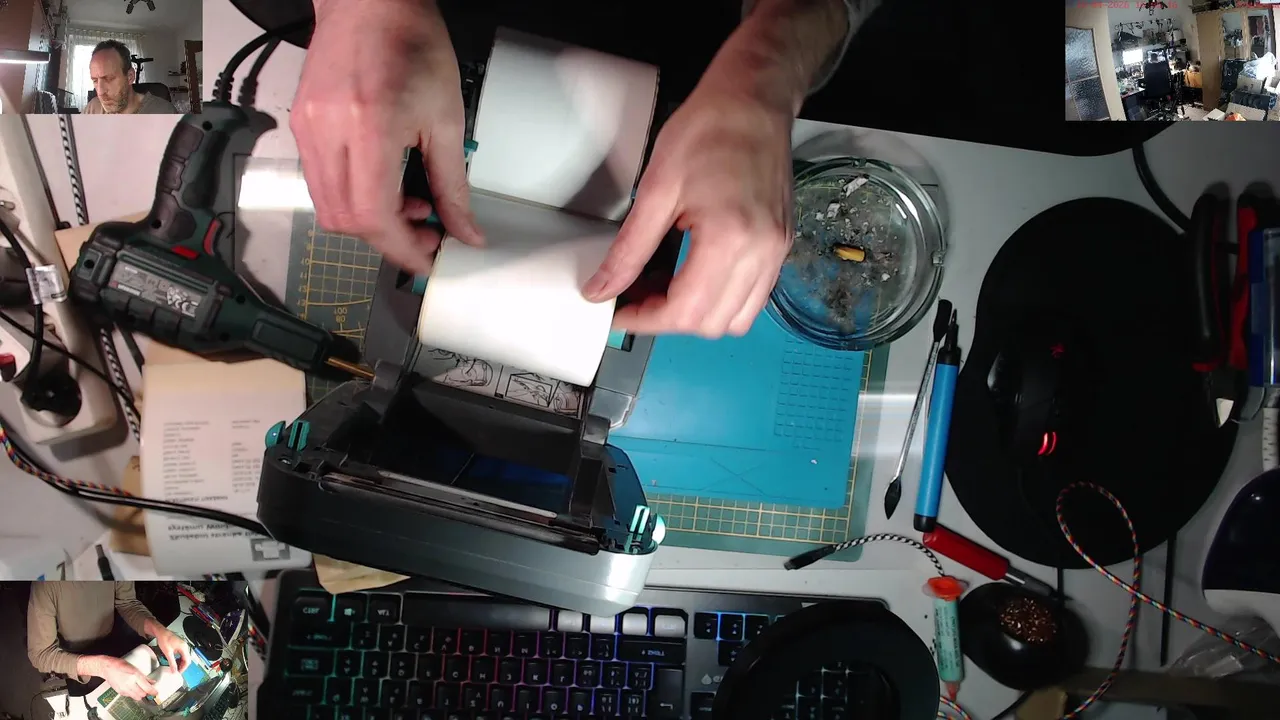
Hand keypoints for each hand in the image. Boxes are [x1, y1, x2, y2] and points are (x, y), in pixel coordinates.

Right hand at [97, 656, 158, 701]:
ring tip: (141, 689)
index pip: (147, 688)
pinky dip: (133, 694)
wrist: (107, 667)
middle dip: (147, 693)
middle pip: (142, 694)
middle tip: (148, 689)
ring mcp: (124, 689)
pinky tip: (133, 689)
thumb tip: (152, 682)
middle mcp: (129, 684)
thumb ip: (144, 676)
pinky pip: (129, 696)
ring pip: (136, 697)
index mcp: (135, 676)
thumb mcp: (135, 668)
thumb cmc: (120, 665)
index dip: (153, 692)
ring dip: (140, 695)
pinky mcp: (120, 691)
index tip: (156, 693)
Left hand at [154, 627, 189, 673]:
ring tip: (174, 667)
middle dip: (182, 666)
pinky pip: (181, 654)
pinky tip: (174, 661)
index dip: (183, 668)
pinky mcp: (180, 645)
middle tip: (176, 671)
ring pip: (184, 657)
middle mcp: (185, 646)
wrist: (161, 632)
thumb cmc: (164, 639)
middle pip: (187, 659)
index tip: (178, 673)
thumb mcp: (167, 653)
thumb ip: (172, 662)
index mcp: (184, 648)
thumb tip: (174, 670)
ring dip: (180, 663)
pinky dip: (178, 659)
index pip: (187, 661)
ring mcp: (183, 646)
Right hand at [292, 0, 482, 275]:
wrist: (370, 2)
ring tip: (409, 203)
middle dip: (388, 239)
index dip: (402, 249)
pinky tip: (384, 181)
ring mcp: (307, 130)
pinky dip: (352, 196)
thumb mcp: (448, 118)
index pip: (374, 217)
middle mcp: (329, 133)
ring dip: (369, 221)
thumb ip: (454, 184)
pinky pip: (320, 182)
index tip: (429, 258)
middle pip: (346, 221)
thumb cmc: (413, 45)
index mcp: (370, 128)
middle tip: (426, 232)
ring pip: (328, 207)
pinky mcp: (300, 126)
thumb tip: (465, 232)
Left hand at [582, 78, 795, 337]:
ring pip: (736, 319)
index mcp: (730, 239)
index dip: (645, 320)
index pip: (684, 311)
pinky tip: (692, 274)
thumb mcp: (655, 189)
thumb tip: (604, 288)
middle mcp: (762, 253)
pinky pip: (753, 296)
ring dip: (697, 315)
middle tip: (635, 296)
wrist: (753, 99)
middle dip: (668, 320)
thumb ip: (629, 250)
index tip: (618, 311)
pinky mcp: (780, 245)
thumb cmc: (708, 129)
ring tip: (663, 287)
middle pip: (711, 324)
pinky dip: (721, 299)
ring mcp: (776, 252)